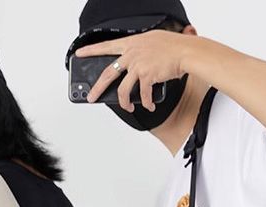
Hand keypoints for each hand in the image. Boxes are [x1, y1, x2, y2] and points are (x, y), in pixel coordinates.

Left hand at [76, 30, 192, 111]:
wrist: (186, 51)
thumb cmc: (174, 47)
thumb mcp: (152, 41)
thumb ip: (140, 51)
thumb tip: (135, 67)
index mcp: (131, 43)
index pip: (106, 46)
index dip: (91, 50)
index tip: (80, 54)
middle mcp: (132, 53)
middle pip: (108, 73)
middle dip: (97, 88)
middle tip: (90, 97)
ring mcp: (138, 65)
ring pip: (122, 89)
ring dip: (124, 102)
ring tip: (127, 107)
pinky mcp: (146, 76)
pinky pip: (142, 95)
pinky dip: (146, 103)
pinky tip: (149, 105)